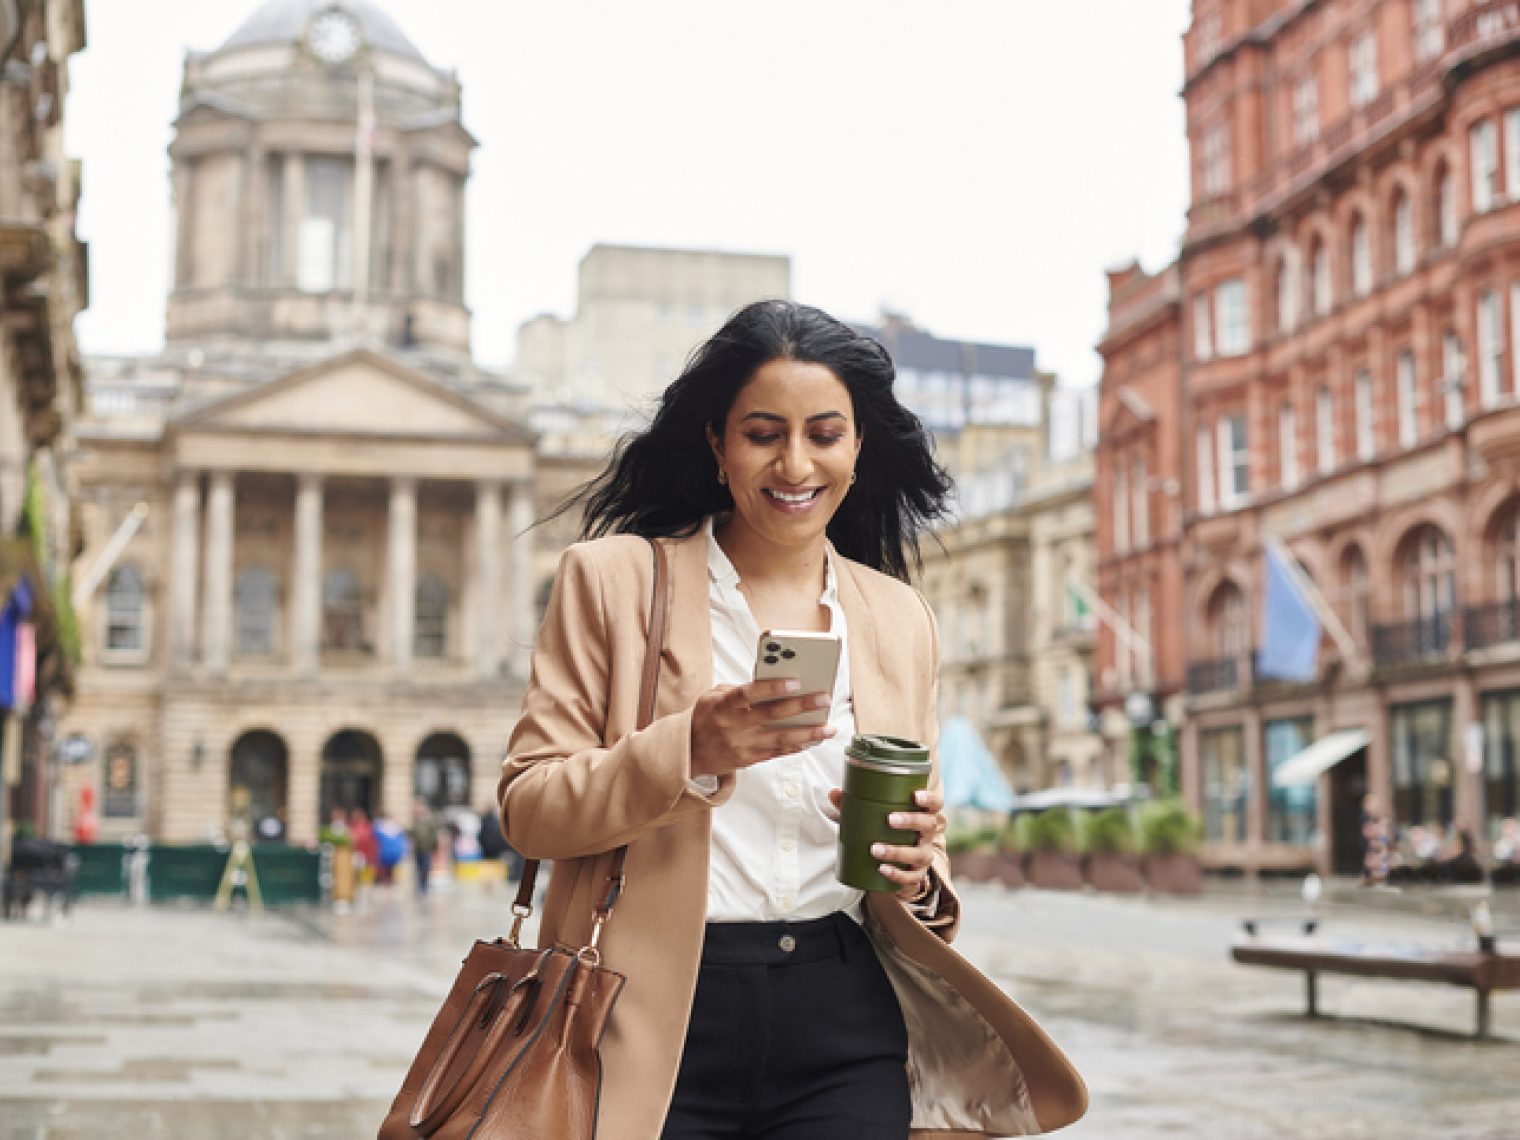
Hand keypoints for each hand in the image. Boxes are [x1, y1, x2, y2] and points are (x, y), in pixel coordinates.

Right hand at [690, 679, 834, 778]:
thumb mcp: (712, 696)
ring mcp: (743, 746)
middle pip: (772, 716)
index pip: (749, 694)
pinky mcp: (749, 760)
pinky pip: (777, 753)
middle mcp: (734, 727)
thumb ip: (739, 689)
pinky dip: (796, 747)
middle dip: (802, 707)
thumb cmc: (704, 718)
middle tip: (823, 700)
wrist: (688, 752)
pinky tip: (812, 741)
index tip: (795, 681)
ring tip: (829, 728)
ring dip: (808, 733)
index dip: (772, 688)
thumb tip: (771, 683)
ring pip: (780, 739)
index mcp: (723, 706)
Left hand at [826, 787, 945, 902]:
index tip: (914, 795)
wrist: (892, 861)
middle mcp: (927, 834)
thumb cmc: (884, 830)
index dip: (929, 799)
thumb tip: (833, 793)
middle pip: (929, 825)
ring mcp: (924, 855)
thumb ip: (854, 804)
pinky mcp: (916, 874)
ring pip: (920, 853)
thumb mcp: (871, 815)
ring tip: (875, 849)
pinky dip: (897, 874)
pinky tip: (882, 870)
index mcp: (922, 814)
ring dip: (898, 851)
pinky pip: (912, 877)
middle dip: (911, 821)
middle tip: (890, 820)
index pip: (935, 803)